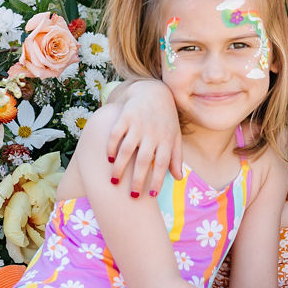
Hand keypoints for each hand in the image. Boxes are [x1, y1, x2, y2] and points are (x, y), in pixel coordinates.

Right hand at [105, 82, 183, 198]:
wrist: (153, 92)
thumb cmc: (165, 120)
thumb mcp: (174, 136)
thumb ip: (176, 157)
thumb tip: (178, 178)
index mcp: (166, 139)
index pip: (163, 163)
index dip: (158, 180)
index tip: (152, 195)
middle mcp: (152, 133)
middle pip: (143, 160)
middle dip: (137, 179)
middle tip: (132, 196)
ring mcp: (138, 124)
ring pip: (127, 149)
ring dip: (120, 167)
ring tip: (114, 182)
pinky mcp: (125, 116)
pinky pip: (116, 134)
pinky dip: (111, 148)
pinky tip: (108, 160)